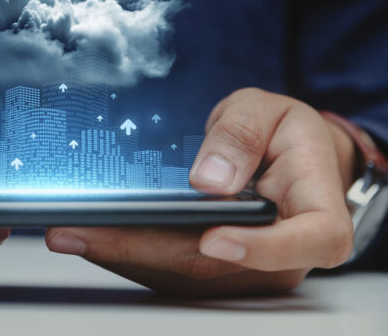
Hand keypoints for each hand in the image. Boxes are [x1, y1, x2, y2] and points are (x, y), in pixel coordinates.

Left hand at [45, 88, 355, 295]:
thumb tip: (210, 180)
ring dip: (123, 257)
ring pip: (185, 276)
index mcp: (316, 212)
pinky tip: (93, 237)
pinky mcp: (216, 270)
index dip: (262, 249)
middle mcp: (285, 253)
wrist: (288, 157)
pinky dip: (130, 254)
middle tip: (82, 231)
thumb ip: (241, 136)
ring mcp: (249, 268)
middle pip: (218, 267)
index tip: (214, 240)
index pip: (309, 241)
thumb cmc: (284, 134)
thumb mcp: (268, 111)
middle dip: (144, 251)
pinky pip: (172, 270)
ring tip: (70, 233)